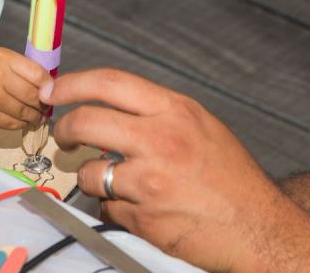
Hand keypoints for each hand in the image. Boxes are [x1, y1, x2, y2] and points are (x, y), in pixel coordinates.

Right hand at [0, 47, 49, 128]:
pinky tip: (21, 122)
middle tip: (46, 107)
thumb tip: (43, 85)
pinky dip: (19, 124)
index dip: (50, 86)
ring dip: (34, 117)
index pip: (39, 74)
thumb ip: (16, 68)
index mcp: (3, 57)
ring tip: (36, 116)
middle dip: (43, 104)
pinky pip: (11, 123)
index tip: (52, 92)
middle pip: (35, 95)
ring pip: (25, 112)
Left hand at [44, 68, 286, 271]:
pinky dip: (113, 208)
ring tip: (113, 181)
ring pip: (89, 172)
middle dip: (64, 128)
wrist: (257, 226)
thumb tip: (108, 106)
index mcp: (174, 111)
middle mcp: (160, 141)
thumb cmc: (231, 177)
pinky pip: (106, 209)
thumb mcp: (200, 125)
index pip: (109, 83)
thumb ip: (156, 113)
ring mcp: (149, 183)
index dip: (72, 83)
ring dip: (91, 177)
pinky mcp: (143, 219)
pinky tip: (138, 207)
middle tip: (63, 135)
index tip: (52, 88)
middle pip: (86, 121)